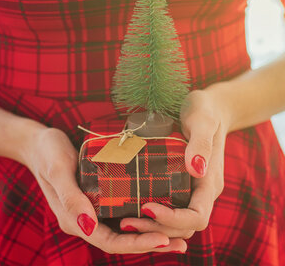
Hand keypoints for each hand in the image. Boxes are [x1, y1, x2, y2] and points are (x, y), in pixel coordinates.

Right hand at [22, 126, 185, 253]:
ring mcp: (92, 209)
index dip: (136, 243)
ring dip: (150, 233)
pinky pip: (122, 212)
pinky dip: (142, 216)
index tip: (163, 238)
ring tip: (178, 234)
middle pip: (121, 239)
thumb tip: (88, 227)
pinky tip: (160, 212)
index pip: (108, 241)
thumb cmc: (47, 153)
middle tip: (181, 242)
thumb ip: (70, 197)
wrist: (40, 142)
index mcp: (73, 219)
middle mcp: (85, 218)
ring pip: (124, 229)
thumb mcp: (57, 170)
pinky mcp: (98, 196)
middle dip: (150, 243)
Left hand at [120, 89, 226, 243]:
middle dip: (157, 228)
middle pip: (184, 226)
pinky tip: (133, 207)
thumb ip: (201, 143)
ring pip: (177, 221)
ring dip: (153, 226)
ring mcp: (193, 188)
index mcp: (210, 182)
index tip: (147, 208)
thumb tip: (196, 169)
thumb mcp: (202, 121)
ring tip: (126, 221)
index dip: (173, 219)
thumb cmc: (205, 111)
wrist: (210, 107)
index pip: (197, 216)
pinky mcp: (182, 183)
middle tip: (126, 222)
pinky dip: (153, 215)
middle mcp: (202, 191)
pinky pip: (171, 207)